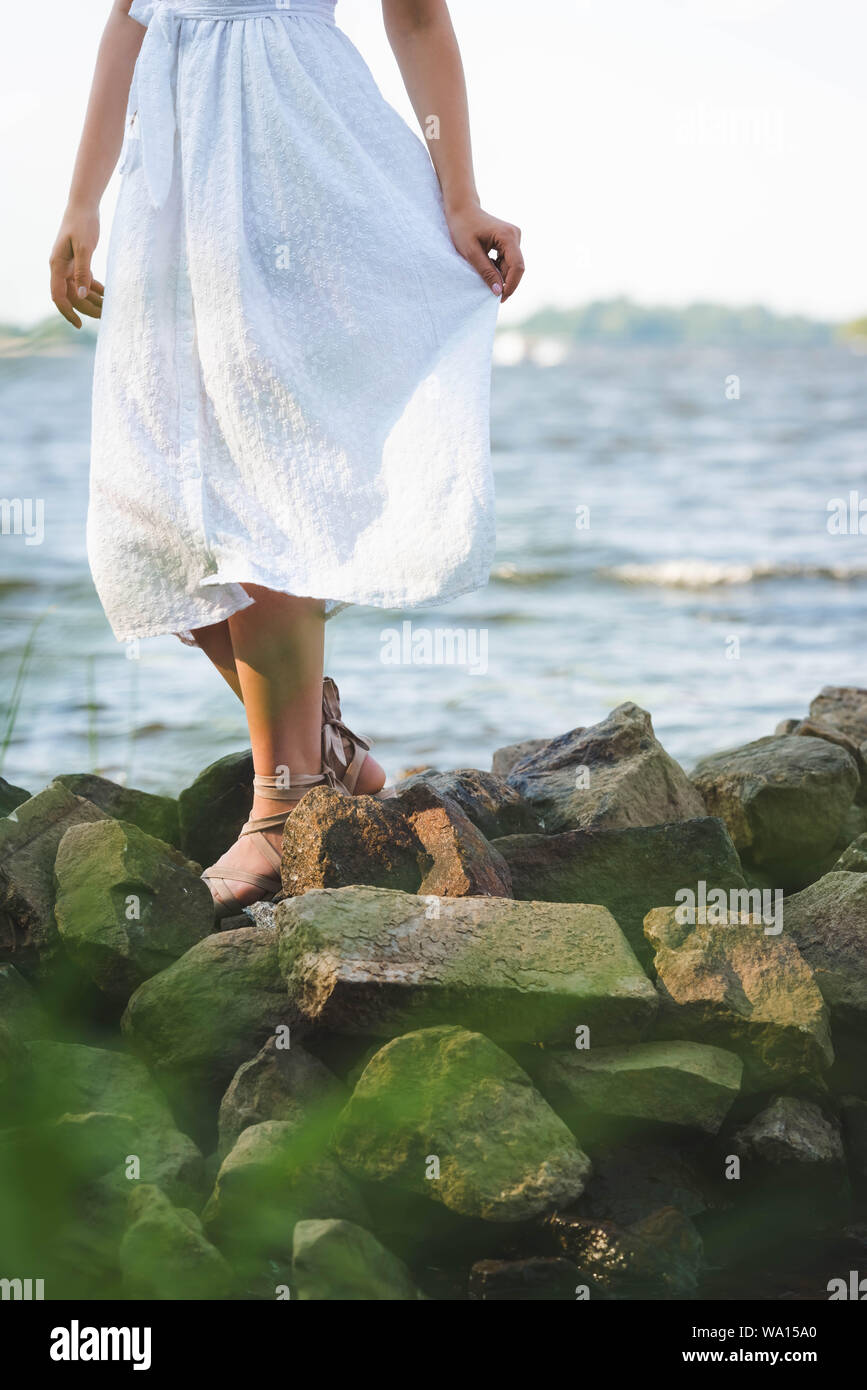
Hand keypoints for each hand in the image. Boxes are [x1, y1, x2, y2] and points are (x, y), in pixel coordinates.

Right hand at [49, 207, 103, 328]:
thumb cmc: (83, 224)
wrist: (84, 206)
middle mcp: (60, 267)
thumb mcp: (84, 248)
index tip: (79, 325)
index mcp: (57, 265)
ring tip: (109, 307)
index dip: (68, 312)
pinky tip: (107, 294)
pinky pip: (84, 281)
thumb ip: (82, 272)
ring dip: (92, 299)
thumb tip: (80, 295)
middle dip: (87, 308)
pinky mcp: (77, 261)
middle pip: (71, 296)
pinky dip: (94, 288)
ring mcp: (68, 265)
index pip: (58, 296)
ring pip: (78, 290)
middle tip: (105, 316)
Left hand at [445, 201, 523, 301]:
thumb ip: (486, 272)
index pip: (517, 266)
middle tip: (492, 295)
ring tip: (485, 276)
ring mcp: (514, 237)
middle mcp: (515, 235)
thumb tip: (498, 291)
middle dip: (506, 282)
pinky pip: (508, 261)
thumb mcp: (471, 253)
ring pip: (512, 266)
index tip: (500, 298)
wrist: (461, 209)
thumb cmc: (463, 228)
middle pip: (516, 267)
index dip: (511, 285)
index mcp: (508, 236)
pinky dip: (499, 269)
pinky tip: (487, 267)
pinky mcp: (510, 240)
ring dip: (501, 276)